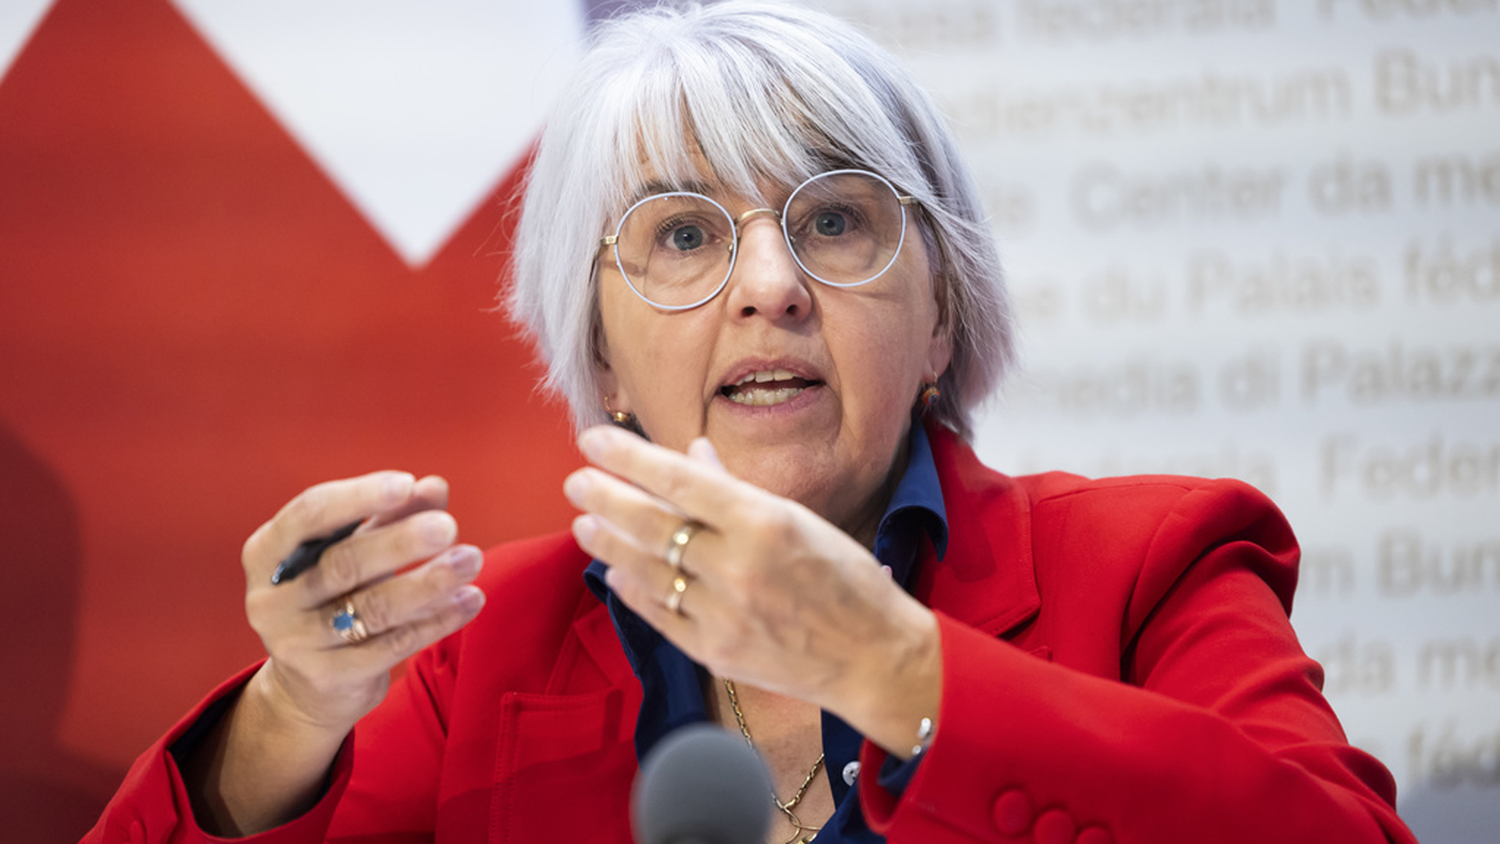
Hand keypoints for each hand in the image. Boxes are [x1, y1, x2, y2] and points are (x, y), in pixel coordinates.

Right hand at [241, 471, 485, 735]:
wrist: (311, 684)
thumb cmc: (336, 595)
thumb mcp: (356, 548)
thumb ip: (392, 515)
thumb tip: (434, 487)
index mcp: (266, 551)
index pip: (309, 515)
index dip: (358, 497)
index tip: (407, 484)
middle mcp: (271, 598)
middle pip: (343, 564)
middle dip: (401, 543)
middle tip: (449, 526)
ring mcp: (295, 643)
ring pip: (372, 608)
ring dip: (428, 582)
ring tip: (471, 559)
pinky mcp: (328, 677)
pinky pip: (392, 645)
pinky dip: (436, 620)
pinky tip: (469, 600)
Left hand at [563, 426, 938, 752]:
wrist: (875, 656)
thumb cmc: (846, 580)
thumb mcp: (800, 521)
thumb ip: (736, 490)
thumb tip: (691, 454)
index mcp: (765, 522)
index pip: (680, 480)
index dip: (629, 458)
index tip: (592, 440)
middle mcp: (739, 566)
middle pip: (652, 525)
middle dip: (606, 498)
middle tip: (576, 482)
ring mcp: (724, 613)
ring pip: (647, 571)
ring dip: (610, 545)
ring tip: (585, 525)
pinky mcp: (716, 652)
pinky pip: (661, 615)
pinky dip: (635, 591)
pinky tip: (617, 574)